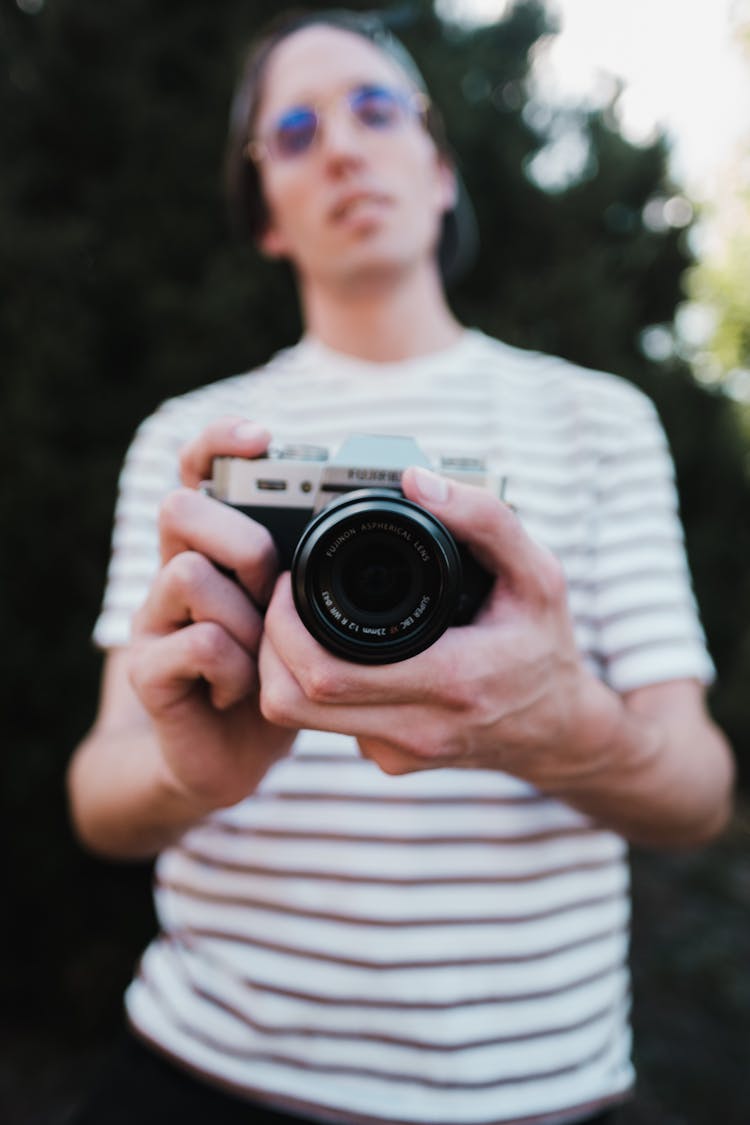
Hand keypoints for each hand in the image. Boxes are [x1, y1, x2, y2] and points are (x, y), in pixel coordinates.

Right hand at [127, 418, 297, 809]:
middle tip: (273, 587)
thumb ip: (317, 567)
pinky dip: (235, 669)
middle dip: (240, 541)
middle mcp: (175, 570)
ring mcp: (156, 620)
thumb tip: (381, 521)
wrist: (232, 760)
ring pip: (188, 574)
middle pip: (179, 509)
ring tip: (261, 653)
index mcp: (214, 547)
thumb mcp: (307, 614)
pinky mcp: (149, 671)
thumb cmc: (281, 673)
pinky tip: (242, 691)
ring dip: (244, 616)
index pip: (197, 470)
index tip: (263, 439)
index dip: (219, 443)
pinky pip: (198, 644)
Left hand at [258, 464, 617, 785]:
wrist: (560, 730)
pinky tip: (342, 654)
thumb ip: (486, 520)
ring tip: (301, 620)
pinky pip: (327, 726)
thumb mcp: (538, 573)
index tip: (291, 580)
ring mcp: (401, 755)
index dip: (286, 625)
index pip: (325, 673)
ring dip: (282, 667)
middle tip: (283, 598)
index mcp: (453, 682)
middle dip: (268, 645)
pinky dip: (315, 689)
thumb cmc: (546, 646)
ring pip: (299, 720)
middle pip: (292, 703)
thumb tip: (417, 481)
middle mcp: (420, 730)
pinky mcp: (391, 763)